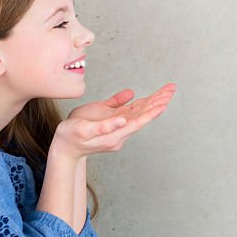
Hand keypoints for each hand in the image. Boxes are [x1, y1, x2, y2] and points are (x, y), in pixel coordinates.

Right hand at [52, 83, 176, 158]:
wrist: (65, 147)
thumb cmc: (70, 137)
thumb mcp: (83, 130)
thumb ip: (104, 126)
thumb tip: (122, 120)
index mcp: (115, 135)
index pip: (138, 122)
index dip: (151, 112)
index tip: (164, 104)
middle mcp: (120, 131)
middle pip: (143, 115)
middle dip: (158, 102)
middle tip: (172, 89)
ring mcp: (118, 126)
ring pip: (140, 112)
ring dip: (154, 101)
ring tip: (168, 90)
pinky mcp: (114, 121)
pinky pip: (132, 110)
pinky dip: (143, 102)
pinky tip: (151, 97)